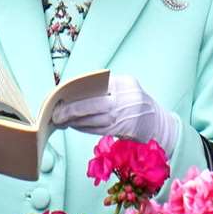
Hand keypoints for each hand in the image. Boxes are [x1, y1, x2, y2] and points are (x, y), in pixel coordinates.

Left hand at [49, 74, 181, 149]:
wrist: (156, 122)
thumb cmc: (134, 102)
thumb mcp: (125, 88)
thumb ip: (105, 87)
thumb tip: (74, 93)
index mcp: (125, 83)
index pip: (96, 85)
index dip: (76, 92)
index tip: (61, 95)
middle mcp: (126, 99)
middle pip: (93, 105)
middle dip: (72, 110)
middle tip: (56, 114)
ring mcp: (126, 116)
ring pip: (94, 119)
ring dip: (75, 121)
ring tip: (61, 120)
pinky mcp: (123, 130)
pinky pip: (98, 129)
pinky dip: (83, 128)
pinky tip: (74, 126)